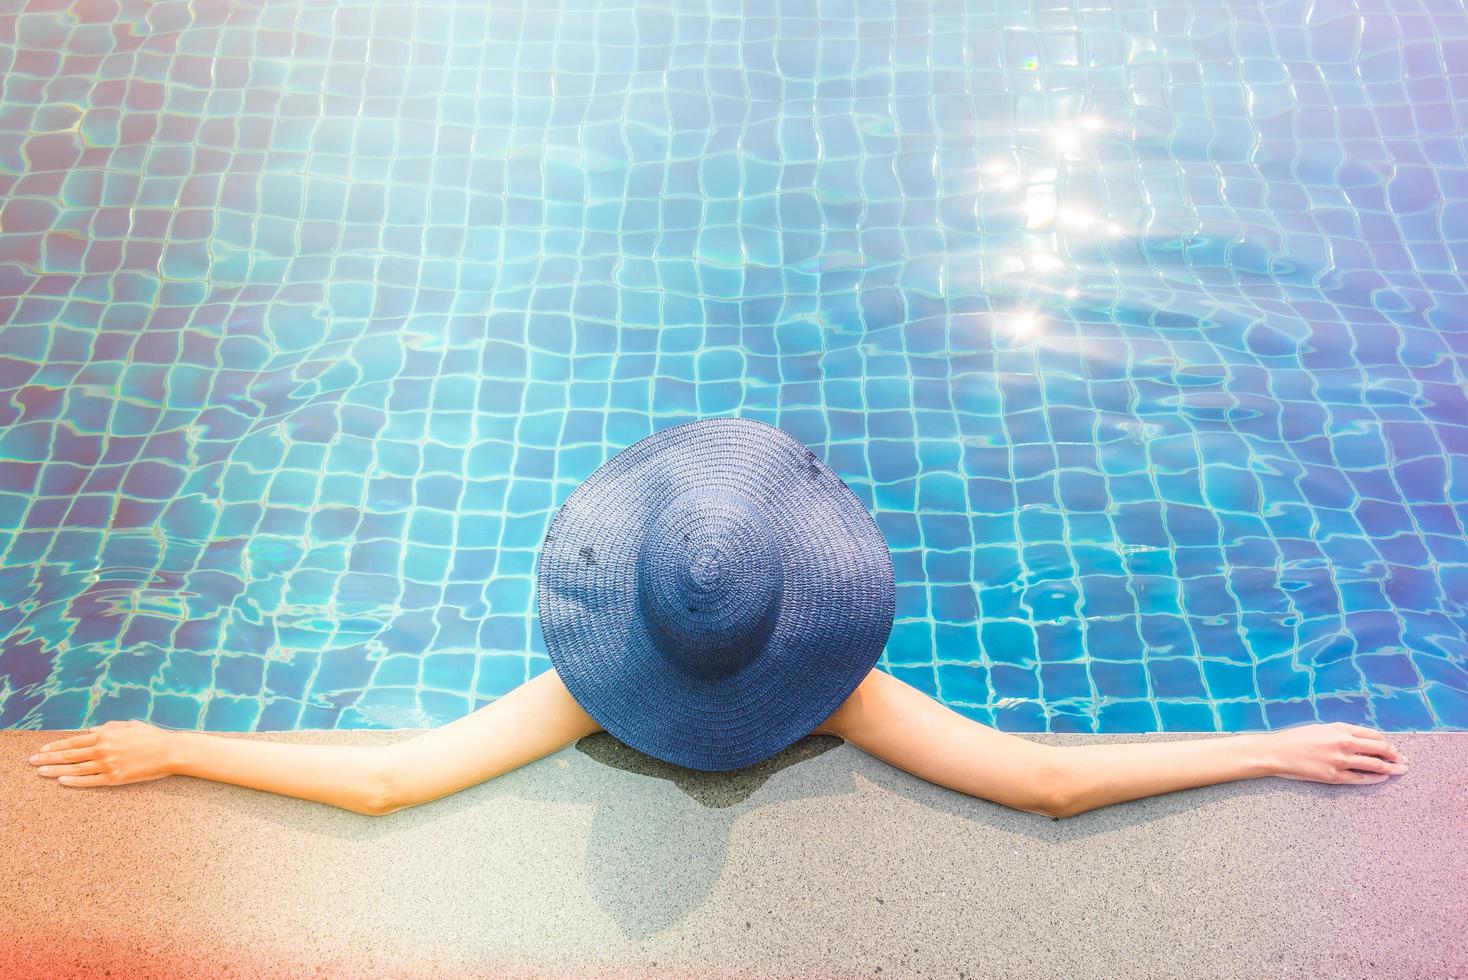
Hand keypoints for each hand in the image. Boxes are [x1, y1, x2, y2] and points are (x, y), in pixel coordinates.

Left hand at [28, 719, 178, 787]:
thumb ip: (109, 727)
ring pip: (76, 768)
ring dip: (56, 770)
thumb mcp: (130, 725)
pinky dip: (75, 781)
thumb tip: (90, 730)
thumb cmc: (152, 737)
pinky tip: (62, 781)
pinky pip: (90, 780)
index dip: (57, 746)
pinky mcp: (115, 778)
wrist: (170, 751)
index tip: (43, 750)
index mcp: (106, 734)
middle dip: (49, 758)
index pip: (74, 741)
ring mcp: (108, 764)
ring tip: (41, 772)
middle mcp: (104, 749)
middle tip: (32, 762)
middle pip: (70, 755)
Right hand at [1268, 722, 1407, 783]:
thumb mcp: (1323, 728)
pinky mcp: (1335, 776)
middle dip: (1395, 755)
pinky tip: (1383, 778)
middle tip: (1403, 759)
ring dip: (1391, 768)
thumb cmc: (1298, 738)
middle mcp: (1344, 744)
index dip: (1387, 742)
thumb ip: (1344, 732)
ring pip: (1375, 765)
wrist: (1278, 752)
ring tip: (1401, 770)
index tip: (1392, 747)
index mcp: (1342, 729)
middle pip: (1380, 749)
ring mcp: (1341, 761)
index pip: (1374, 736)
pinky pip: (1361, 778)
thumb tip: (1365, 740)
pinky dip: (1375, 778)